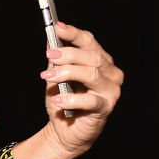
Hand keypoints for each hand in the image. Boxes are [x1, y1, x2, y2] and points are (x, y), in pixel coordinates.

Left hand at [39, 21, 122, 158]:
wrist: (65, 132)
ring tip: (47, 77)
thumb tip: (49, 38)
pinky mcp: (106, 107)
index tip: (57, 27)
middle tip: (49, 55)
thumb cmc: (63, 102)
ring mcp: (111, 90)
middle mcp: (110, 73)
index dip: (74, 34)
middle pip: (92, 56)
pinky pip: (90, 100)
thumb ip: (55, 61)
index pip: (90, 42)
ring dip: (67, 73)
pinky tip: (58, 100)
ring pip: (92, 73)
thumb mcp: (55, 78)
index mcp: (100, 61)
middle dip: (68, 54)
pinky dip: (71, 99)